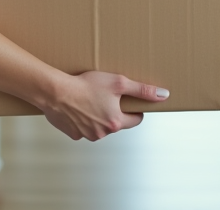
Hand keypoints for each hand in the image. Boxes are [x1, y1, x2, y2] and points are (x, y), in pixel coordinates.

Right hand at [40, 71, 168, 140]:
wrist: (55, 92)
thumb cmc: (85, 85)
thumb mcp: (118, 82)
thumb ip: (142, 90)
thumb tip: (163, 95)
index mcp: (116, 122)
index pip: (135, 120)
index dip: (134, 109)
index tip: (128, 100)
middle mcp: (103, 133)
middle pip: (116, 123)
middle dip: (113, 111)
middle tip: (105, 95)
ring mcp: (87, 135)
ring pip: (99, 126)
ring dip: (97, 116)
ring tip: (90, 99)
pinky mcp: (73, 134)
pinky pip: (83, 128)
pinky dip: (82, 119)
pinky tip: (78, 107)